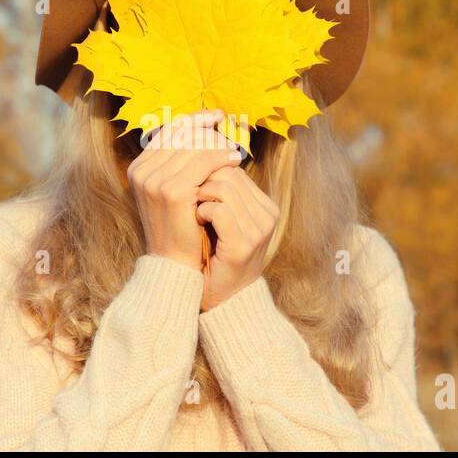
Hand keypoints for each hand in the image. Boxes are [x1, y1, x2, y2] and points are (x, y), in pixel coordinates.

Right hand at [127, 110, 241, 271]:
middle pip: (181, 135)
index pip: (168, 131)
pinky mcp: (172, 191)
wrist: (175, 265)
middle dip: (207, 132)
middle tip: (228, 134)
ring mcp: (154, 181)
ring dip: (218, 144)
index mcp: (139, 168)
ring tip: (235, 150)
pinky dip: (222, 158)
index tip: (215, 116)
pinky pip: (204, 162)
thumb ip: (179, 164)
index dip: (193, 120)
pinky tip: (236, 161)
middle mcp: (142, 171)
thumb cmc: (180, 228)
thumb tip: (204, 129)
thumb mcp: (173, 191)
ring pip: (194, 146)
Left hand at [195, 165, 279, 309]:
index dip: (208, 172)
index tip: (192, 185)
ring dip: (200, 195)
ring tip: (192, 209)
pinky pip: (219, 210)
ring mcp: (258, 230)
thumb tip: (200, 159)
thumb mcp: (223, 221)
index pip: (234, 170)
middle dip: (203, 180)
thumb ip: (221, 194)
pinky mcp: (244, 244)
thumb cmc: (215, 256)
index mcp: (266, 207)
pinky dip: (201, 211)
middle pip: (229, 174)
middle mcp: (267, 216)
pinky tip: (195, 220)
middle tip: (189, 197)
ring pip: (224, 188)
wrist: (221, 299)